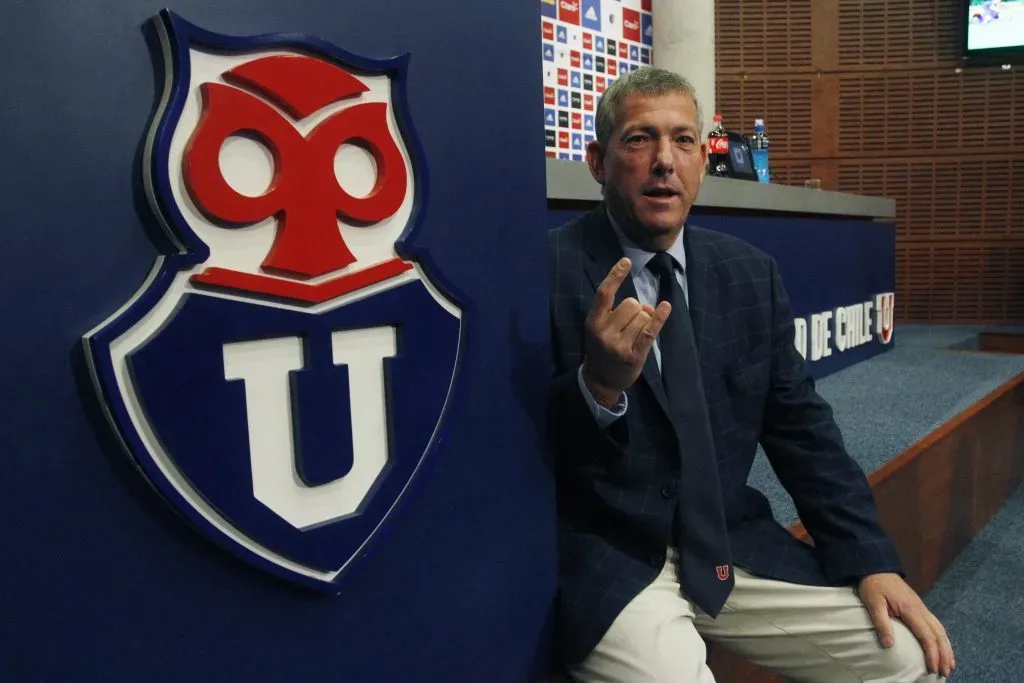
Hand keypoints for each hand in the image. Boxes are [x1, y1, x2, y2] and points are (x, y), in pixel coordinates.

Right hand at [581, 257, 670, 405]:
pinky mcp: (634, 356)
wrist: (600, 381)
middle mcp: (604, 333)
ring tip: (634, 336)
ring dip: (644, 321)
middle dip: (636, 310)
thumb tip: (649, 306)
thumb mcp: (601, 329)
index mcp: (593, 322)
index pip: (604, 294)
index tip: (626, 261)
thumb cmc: (602, 349)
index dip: (615, 275)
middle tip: (628, 326)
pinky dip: (659, 318)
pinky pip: (650, 331)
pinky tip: (665, 307)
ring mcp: (618, 346)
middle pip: (631, 304)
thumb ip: (620, 313)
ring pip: (643, 316)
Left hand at [858, 573, 954, 677]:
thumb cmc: (874, 585)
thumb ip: (881, 623)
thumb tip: (889, 645)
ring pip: (940, 629)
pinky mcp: (919, 607)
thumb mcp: (873, 603)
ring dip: (946, 647)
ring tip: (950, 664)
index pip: (926, 635)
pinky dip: (941, 637)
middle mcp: (921, 609)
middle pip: (938, 634)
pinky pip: (935, 624)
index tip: (933, 668)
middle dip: (944, 654)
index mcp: (911, 609)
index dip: (932, 653)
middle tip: (946, 672)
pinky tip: (942, 645)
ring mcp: (921, 607)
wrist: (876, 567)